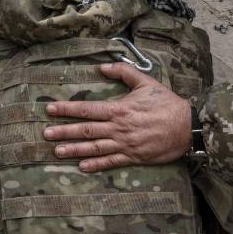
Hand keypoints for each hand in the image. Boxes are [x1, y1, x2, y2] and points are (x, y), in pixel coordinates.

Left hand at [42, 62, 192, 171]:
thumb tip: (103, 66)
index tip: (50, 109)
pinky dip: (96, 165)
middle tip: (45, 134)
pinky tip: (82, 167)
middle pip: (86, 130)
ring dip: (74, 150)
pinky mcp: (133, 157)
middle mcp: (118, 128)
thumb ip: (123, 72)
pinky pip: (111, 162)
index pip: (87, 109)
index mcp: (119, 109)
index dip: (66, 109)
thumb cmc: (166, 103)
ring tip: (56, 152)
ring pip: (94, 148)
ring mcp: (125, 144)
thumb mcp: (145, 82)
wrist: (187, 127)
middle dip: (64, 132)